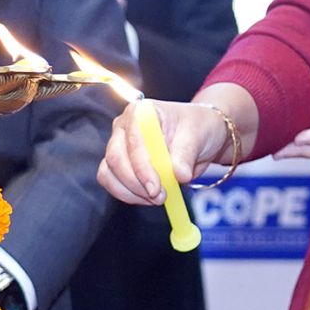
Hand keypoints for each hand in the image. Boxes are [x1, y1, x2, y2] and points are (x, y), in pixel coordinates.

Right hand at [98, 99, 228, 204]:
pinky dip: (128, 195)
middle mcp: (124, 126)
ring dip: (131, 192)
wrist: (200, 137)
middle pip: (116, 158)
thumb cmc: (197, 127)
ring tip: (158, 198)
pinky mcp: (120, 164)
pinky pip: (113, 183)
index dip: (141, 166)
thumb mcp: (197, 136)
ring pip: (110, 173)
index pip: (133, 140)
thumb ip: (186, 155)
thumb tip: (179, 175)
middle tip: (159, 197)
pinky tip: (149, 198)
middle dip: (136, 183)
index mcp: (141, 112)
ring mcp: (119, 145)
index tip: (155, 187)